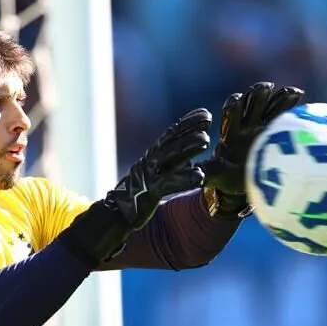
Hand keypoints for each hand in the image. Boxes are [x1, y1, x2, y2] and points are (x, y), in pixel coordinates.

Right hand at [105, 107, 210, 228]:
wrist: (117, 212)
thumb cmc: (140, 193)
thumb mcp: (156, 173)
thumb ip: (171, 165)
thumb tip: (189, 160)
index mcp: (153, 156)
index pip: (171, 134)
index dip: (187, 122)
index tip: (205, 113)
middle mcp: (151, 161)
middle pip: (172, 141)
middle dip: (190, 129)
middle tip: (208, 119)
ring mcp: (150, 174)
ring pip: (171, 157)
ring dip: (189, 147)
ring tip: (206, 141)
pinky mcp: (150, 191)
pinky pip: (169, 183)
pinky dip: (185, 178)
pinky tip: (200, 176)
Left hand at [202, 83, 304, 195]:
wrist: (244, 180)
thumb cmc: (228, 177)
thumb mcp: (216, 176)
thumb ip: (209, 173)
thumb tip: (199, 176)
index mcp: (230, 132)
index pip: (230, 114)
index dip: (233, 107)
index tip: (237, 101)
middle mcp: (246, 125)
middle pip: (251, 104)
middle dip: (256, 95)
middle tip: (265, 87)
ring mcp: (263, 126)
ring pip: (269, 107)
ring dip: (277, 98)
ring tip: (290, 91)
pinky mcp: (277, 130)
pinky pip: (284, 115)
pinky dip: (291, 106)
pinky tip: (300, 96)